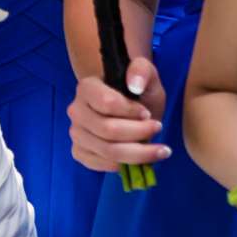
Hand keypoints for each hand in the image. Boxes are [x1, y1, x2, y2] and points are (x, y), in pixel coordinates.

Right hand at [68, 55, 168, 172]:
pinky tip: (140, 159)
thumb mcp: (146, 74)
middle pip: (108, 130)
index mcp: (86, 88)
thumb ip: (141, 70)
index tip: (147, 113)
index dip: (131, 111)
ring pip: (108, 151)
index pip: (107, 103)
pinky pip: (102, 165)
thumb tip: (134, 85)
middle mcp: (76, 111)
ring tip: (160, 149)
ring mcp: (76, 133)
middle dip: (139, 133)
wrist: (131, 109)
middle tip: (158, 128)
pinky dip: (125, 165)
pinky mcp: (79, 152)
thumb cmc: (138, 91)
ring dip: (139, 153)